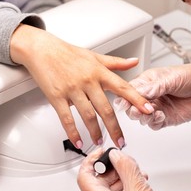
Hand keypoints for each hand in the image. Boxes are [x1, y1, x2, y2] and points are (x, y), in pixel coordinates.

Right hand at [10, 25, 153, 147]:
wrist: (42, 49)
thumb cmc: (67, 53)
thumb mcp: (94, 56)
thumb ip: (116, 62)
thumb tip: (134, 62)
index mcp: (99, 72)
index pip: (123, 87)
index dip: (137, 99)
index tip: (148, 110)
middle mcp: (88, 81)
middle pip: (106, 109)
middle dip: (115, 128)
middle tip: (121, 141)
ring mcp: (72, 90)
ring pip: (88, 116)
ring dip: (95, 133)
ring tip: (99, 141)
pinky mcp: (57, 97)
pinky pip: (66, 118)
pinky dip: (73, 132)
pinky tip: (78, 141)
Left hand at [77, 147, 168, 190]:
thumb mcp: (139, 190)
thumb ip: (127, 168)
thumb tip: (118, 156)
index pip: (84, 175)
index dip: (92, 160)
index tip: (102, 152)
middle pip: (98, 182)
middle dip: (113, 170)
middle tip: (126, 163)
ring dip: (122, 180)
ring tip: (137, 176)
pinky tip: (137, 188)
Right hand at [114, 63, 190, 129]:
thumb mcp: (171, 78)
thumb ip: (154, 87)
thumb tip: (138, 92)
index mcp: (147, 81)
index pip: (130, 90)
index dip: (126, 96)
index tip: (125, 102)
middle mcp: (149, 95)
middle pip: (131, 105)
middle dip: (132, 108)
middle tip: (137, 110)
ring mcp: (156, 107)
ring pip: (140, 116)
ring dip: (143, 116)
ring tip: (151, 113)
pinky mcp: (164, 118)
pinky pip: (152, 124)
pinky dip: (153, 122)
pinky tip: (160, 116)